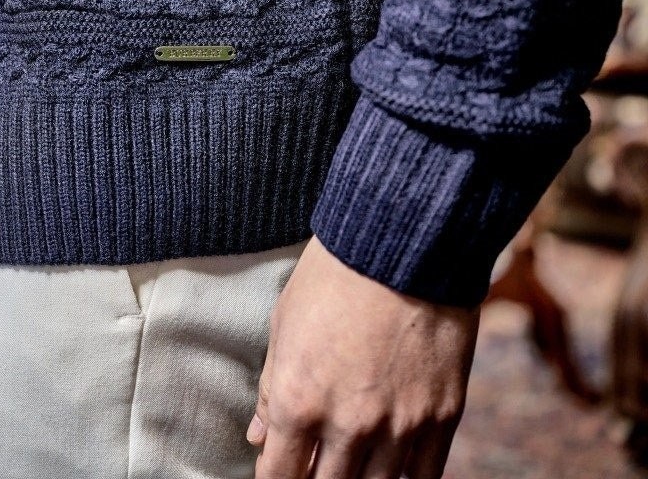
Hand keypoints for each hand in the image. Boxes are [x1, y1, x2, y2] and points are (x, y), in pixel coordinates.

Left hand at [248, 235, 479, 478]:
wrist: (404, 245)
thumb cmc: (333, 278)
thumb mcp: (283, 326)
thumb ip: (270, 389)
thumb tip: (259, 435)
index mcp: (297, 401)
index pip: (279, 475)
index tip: (275, 474)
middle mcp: (347, 425)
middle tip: (311, 468)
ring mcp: (399, 427)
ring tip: (348, 468)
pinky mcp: (442, 419)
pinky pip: (422, 476)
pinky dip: (403, 478)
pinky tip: (389, 470)